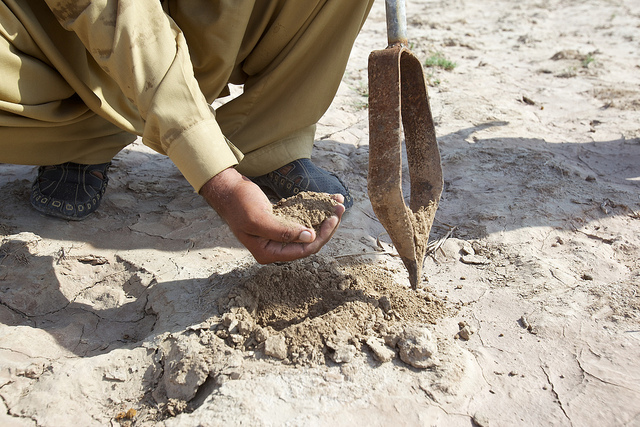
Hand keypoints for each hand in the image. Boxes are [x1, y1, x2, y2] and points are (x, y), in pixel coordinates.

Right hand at [200, 167, 344, 263]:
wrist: (226, 188)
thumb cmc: (239, 203)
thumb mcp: (259, 218)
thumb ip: (283, 232)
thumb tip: (310, 238)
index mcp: (268, 253)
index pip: (303, 251)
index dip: (322, 236)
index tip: (333, 218)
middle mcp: (274, 247)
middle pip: (309, 241)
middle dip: (327, 226)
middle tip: (340, 207)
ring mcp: (277, 235)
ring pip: (308, 230)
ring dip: (324, 216)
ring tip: (338, 203)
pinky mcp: (280, 222)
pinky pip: (302, 219)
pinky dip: (314, 209)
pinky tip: (326, 199)